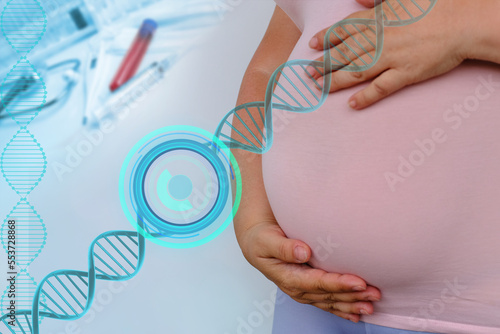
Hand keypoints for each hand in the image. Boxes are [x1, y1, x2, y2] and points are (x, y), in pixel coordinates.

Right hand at [238, 218, 381, 321]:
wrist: (256, 242)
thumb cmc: (261, 239)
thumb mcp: (266, 240)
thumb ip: (284, 247)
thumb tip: (302, 252)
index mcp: (288, 277)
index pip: (318, 283)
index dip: (339, 283)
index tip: (359, 282)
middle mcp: (297, 288)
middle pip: (328, 295)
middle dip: (352, 296)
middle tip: (375, 293)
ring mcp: (303, 291)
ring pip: (331, 301)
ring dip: (352, 305)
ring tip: (372, 305)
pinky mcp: (308, 289)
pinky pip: (327, 302)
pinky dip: (343, 309)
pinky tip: (356, 315)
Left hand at [309, 0, 467, 108]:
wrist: (462, 22)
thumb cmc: (434, 6)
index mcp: (378, 19)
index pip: (345, 30)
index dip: (326, 38)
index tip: (312, 46)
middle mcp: (379, 39)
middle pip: (345, 52)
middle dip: (324, 63)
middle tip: (308, 73)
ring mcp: (391, 58)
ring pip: (356, 70)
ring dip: (336, 80)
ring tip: (320, 88)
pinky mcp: (406, 74)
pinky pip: (381, 88)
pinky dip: (366, 97)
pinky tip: (352, 104)